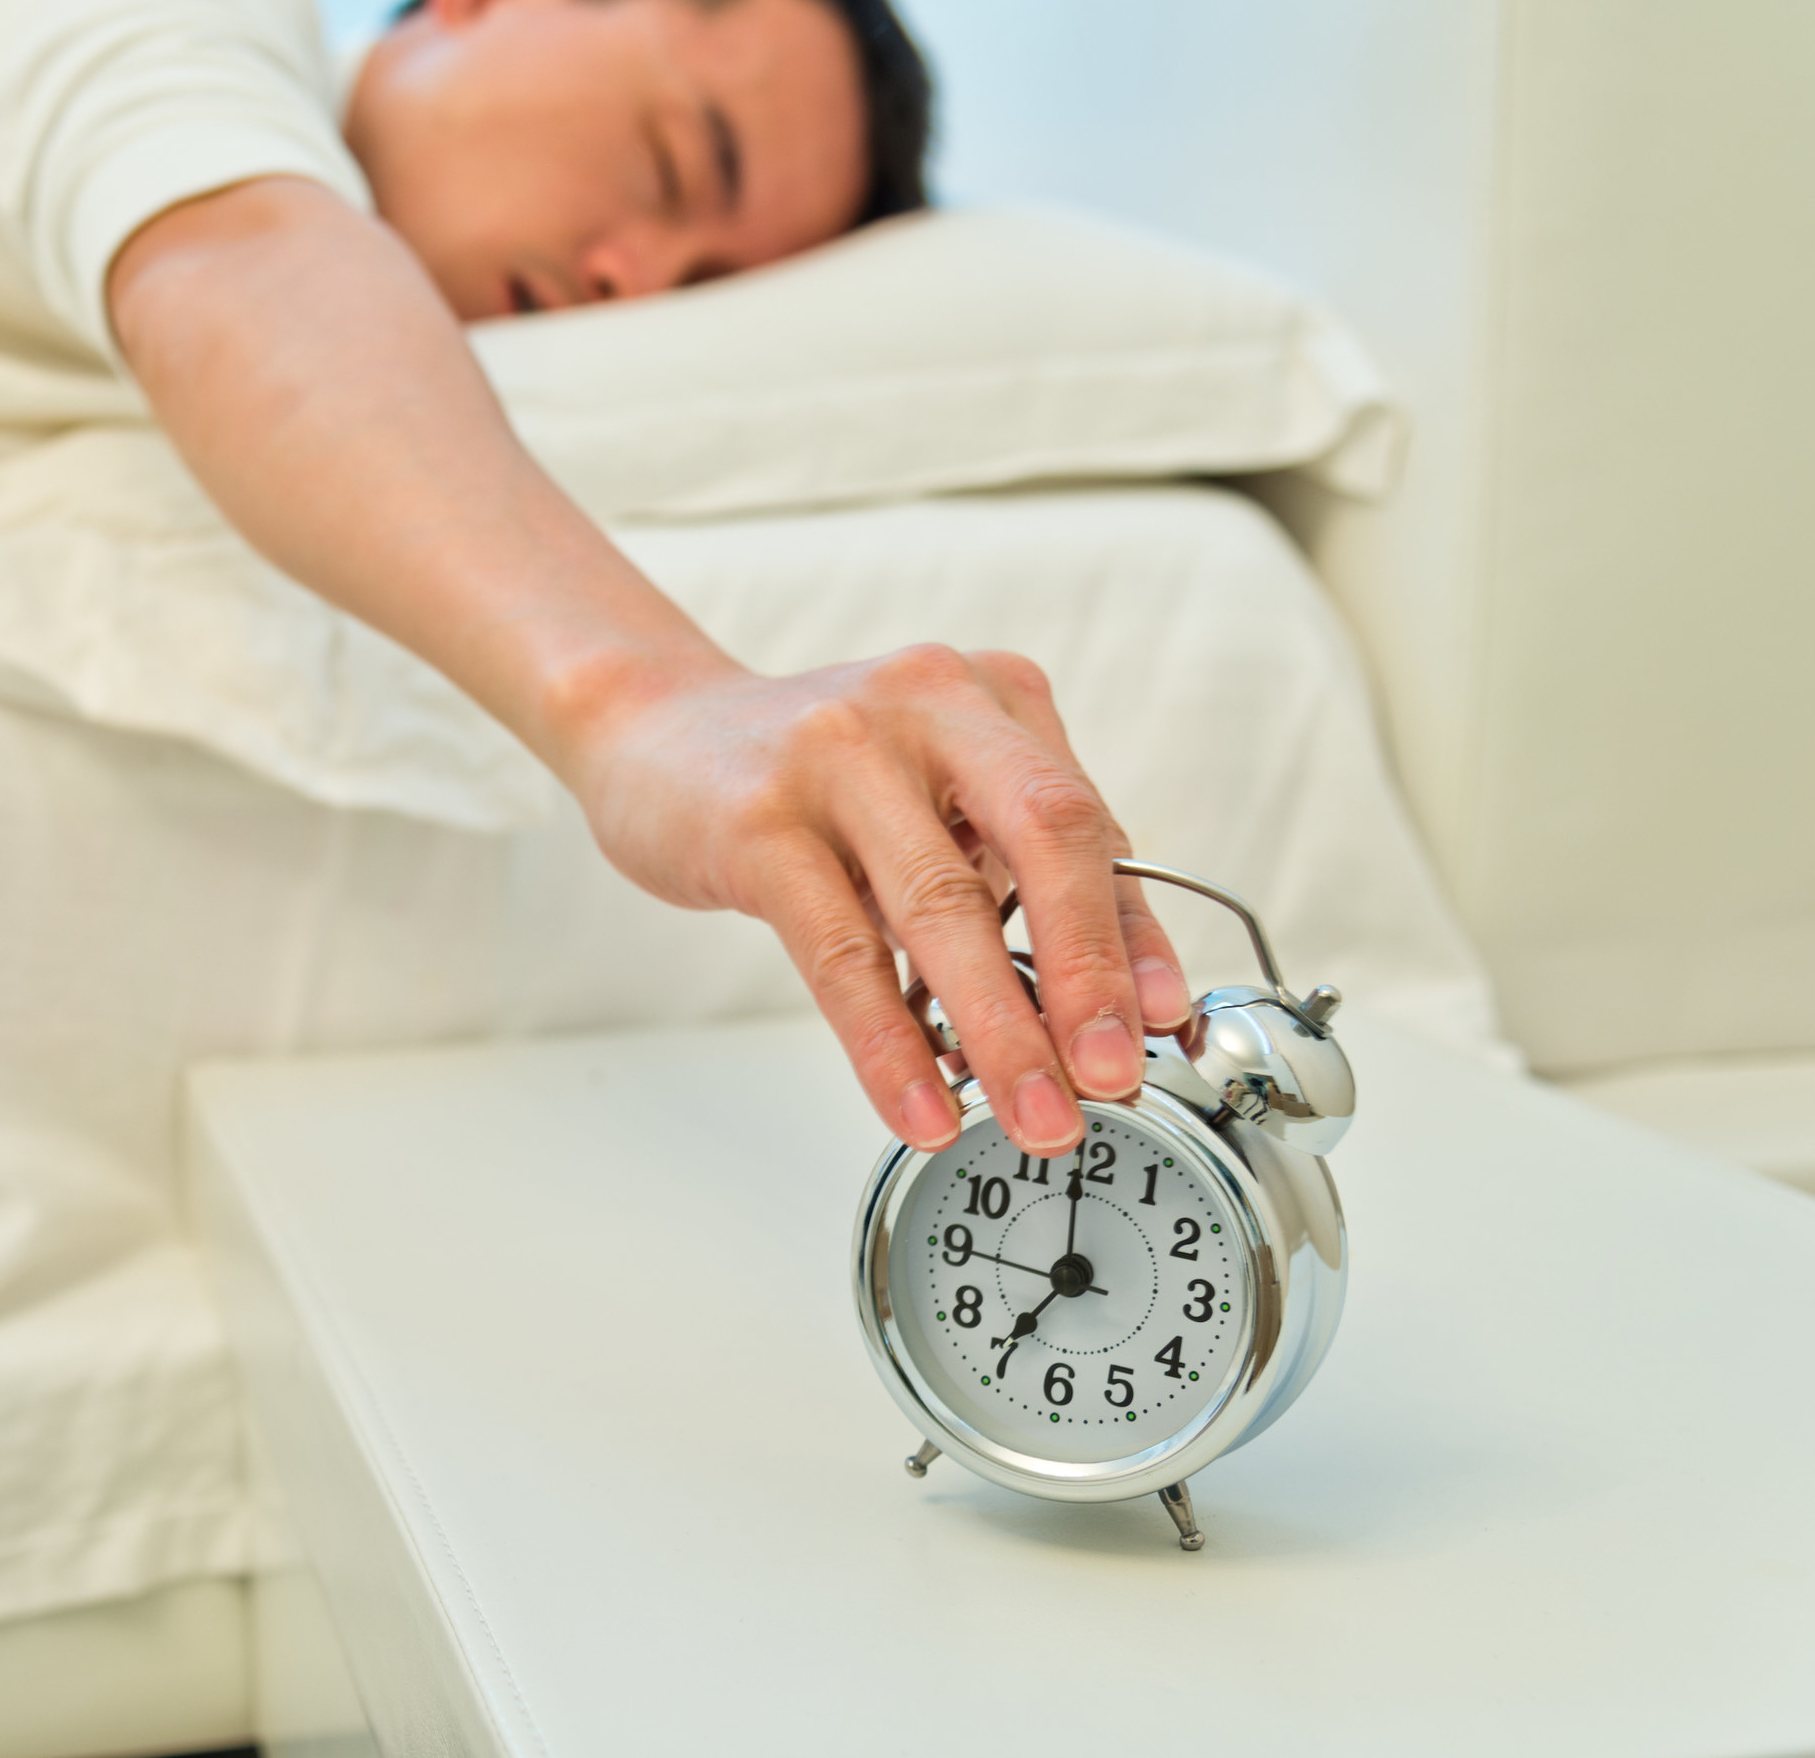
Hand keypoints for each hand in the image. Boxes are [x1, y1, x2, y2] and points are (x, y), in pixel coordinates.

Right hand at [560, 650, 1191, 1157]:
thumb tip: (1109, 1003)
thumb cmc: (807, 780)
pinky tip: (918, 1104)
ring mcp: (836, 752)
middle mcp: (924, 702)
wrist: (651, 729)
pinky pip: (840, 950)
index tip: (1163, 1023)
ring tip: (1030, 1116)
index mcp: (988, 697)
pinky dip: (888, 1042)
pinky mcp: (756, 818)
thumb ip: (1012, 874)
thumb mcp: (928, 801)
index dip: (1134, 934)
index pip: (1089, 824)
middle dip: (1087, 975)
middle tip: (1113, 1077)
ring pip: (941, 906)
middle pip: (1043, 840)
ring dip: (998, 1032)